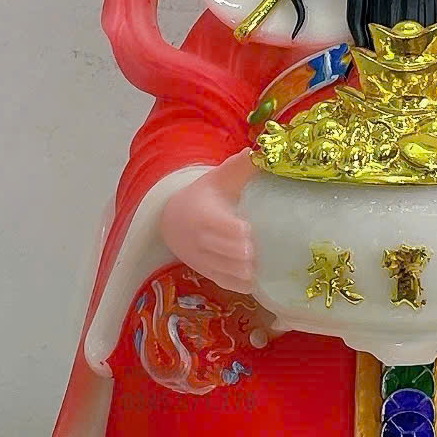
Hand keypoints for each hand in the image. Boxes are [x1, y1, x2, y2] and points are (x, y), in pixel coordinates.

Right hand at [160, 150, 255, 292]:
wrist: (171, 221)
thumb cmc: (203, 197)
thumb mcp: (217, 179)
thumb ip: (239, 166)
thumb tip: (261, 151)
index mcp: (203, 215)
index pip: (219, 226)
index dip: (236, 231)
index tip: (250, 229)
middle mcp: (200, 241)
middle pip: (226, 253)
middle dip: (246, 253)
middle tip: (264, 248)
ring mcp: (204, 260)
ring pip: (228, 272)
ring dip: (248, 270)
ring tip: (266, 263)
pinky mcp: (209, 274)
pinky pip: (227, 284)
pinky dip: (244, 283)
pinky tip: (259, 277)